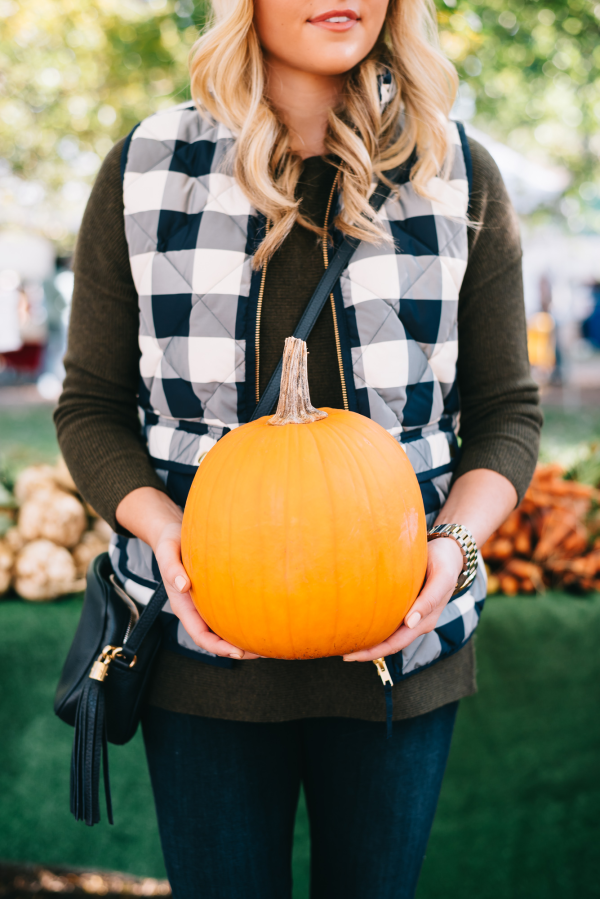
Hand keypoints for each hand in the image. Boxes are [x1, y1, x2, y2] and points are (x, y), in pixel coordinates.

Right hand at [116, 487, 258, 659]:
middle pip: (215, 638)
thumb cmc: (171, 542)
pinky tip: (260, 616)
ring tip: (266, 640)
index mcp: (182, 605)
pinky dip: (242, 618)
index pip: (200, 635)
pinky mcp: (214, 594)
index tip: (238, 652)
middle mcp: (194, 609)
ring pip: (223, 627)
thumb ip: (171, 568)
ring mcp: (204, 603)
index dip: (218, 647)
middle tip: (262, 651)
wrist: (173, 532)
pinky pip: (228, 611)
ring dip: (241, 637)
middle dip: (236, 649)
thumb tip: (183, 586)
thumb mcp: (167, 551)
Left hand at [342, 536, 463, 662]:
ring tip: (346, 644)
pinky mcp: (407, 608)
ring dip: (370, 643)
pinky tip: (359, 626)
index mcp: (426, 620)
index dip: (376, 651)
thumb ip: (429, 600)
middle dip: (367, 652)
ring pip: (389, 636)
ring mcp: (412, 617)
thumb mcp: (441, 578)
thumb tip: (410, 623)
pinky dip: (375, 629)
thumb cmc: (444, 563)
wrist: (449, 553)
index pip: (397, 642)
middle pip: (390, 645)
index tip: (354, 654)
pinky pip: (390, 624)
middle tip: (343, 654)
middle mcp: (418, 623)